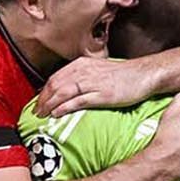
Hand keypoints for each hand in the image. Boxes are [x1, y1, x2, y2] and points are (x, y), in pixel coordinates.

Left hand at [36, 56, 153, 117]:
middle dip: (42, 100)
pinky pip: (78, 101)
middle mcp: (84, 71)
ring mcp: (92, 82)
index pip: (55, 78)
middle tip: (36, 112)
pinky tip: (57, 114)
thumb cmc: (123, 75)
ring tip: (43, 115)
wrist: (143, 75)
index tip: (38, 102)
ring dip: (50, 105)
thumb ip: (82, 78)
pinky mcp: (101, 95)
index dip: (43, 91)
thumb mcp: (98, 71)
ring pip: (63, 93)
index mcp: (81, 65)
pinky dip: (65, 107)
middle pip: (55, 85)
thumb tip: (69, 90)